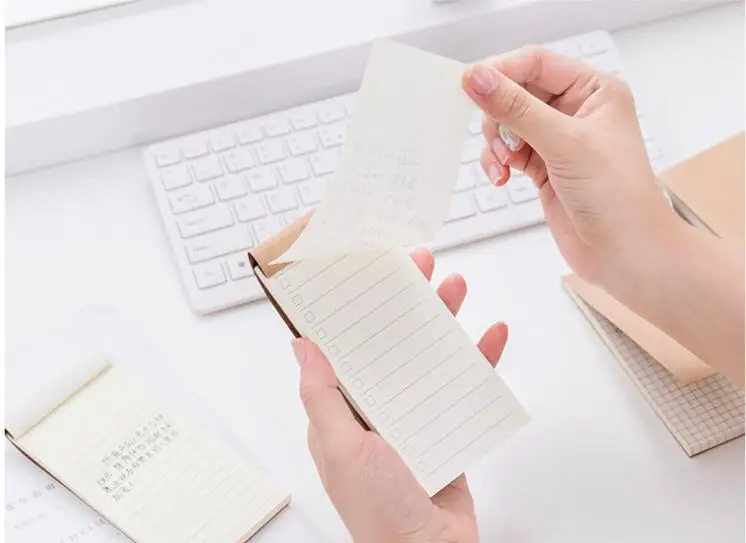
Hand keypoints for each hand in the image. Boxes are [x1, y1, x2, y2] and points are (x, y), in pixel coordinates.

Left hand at [292, 249, 508, 542]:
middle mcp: (378, 406)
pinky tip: (492, 335)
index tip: (366, 273)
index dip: (358, 308)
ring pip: (429, 354)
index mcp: (345, 408)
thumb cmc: (379, 511)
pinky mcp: (447, 426)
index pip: (348, 346)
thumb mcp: (341, 448)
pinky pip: (464, 384)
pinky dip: (480, 359)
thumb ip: (322, 396)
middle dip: (406, 301)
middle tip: (419, 265)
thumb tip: (302, 346)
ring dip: (442, 320)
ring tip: (455, 286)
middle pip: (393, 340)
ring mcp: (415, 414)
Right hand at [461, 46, 680, 288]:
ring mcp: (558, 139)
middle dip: (499, 116)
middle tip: (499, 140)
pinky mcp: (544, 166)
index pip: (536, 63)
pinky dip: (497, 162)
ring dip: (496, 143)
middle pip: (516, 92)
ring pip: (507, 123)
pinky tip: (503, 178)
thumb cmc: (617, 197)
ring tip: (505, 164)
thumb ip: (516, 109)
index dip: (501, 71)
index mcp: (594, 90)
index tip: (470, 85)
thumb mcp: (564, 144)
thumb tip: (478, 78)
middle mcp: (576, 110)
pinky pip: (507, 151)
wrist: (625, 254)